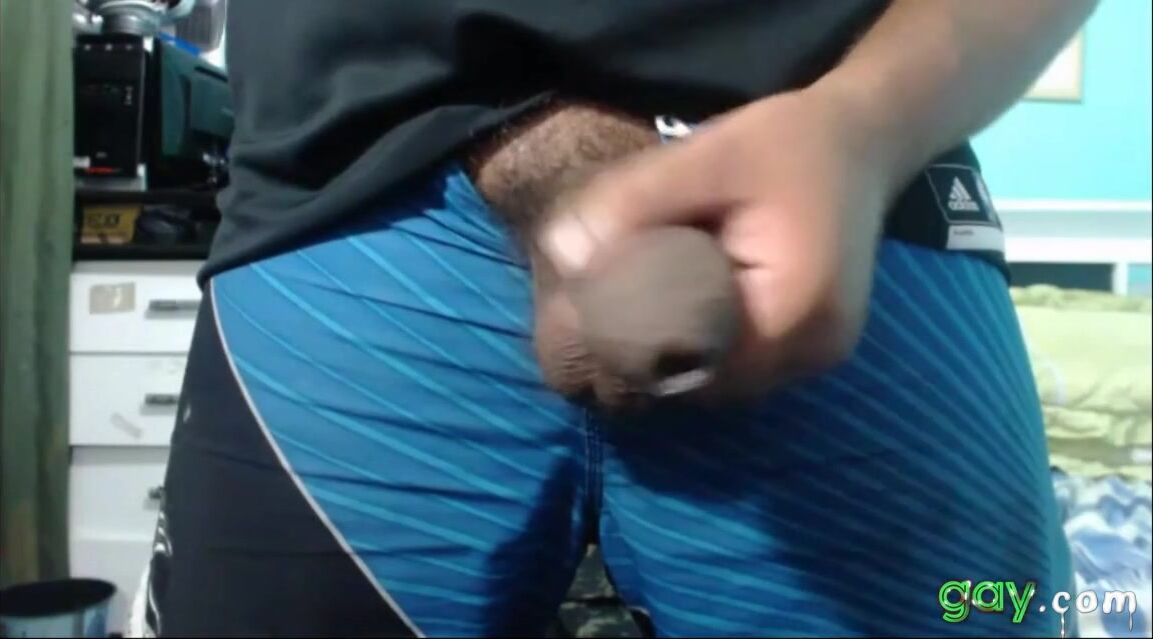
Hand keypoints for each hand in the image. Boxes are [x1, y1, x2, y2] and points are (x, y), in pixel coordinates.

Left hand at [538, 88, 903, 397]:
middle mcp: (813, 350)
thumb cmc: (786, 144)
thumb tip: (562, 251)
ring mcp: (818, 357)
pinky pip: (744, 367)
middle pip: (708, 383)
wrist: (862, 143)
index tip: (591, 322)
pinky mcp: (813, 349)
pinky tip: (678, 316)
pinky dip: (708, 349)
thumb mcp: (705, 157)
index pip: (692, 364)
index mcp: (794, 310)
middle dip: (653, 359)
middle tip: (601, 323)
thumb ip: (634, 203)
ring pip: (725, 383)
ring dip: (681, 358)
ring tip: (633, 320)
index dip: (635, 353)